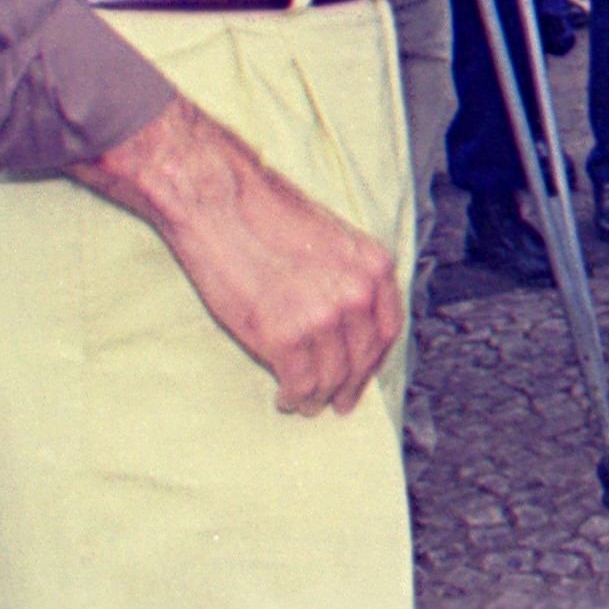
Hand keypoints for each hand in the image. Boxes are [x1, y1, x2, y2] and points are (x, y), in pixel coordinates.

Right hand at [75, 98, 403, 414]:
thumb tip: (347, 321)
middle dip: (351, 386)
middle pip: (363, 359)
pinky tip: (285, 397)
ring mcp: (323, 317)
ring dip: (319, 396)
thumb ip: (348, 277)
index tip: (363, 375)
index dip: (375, 360)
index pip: (388, 329)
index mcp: (373, 266)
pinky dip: (294, 396)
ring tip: (305, 403)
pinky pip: (300, 383)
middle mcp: (357, 293)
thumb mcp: (331, 239)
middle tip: (340, 403)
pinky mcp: (285, 337)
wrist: (220, 205)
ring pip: (332, 377)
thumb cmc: (265, 216)